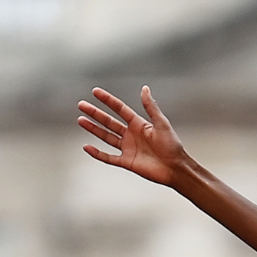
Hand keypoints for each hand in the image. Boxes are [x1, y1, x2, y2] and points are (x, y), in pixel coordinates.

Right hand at [77, 86, 191, 187]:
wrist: (175, 168)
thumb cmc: (172, 145)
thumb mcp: (162, 123)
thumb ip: (151, 107)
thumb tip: (145, 88)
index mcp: (139, 124)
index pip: (119, 109)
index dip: (107, 100)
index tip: (95, 92)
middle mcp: (131, 135)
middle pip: (109, 122)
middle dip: (95, 113)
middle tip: (81, 104)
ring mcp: (127, 148)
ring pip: (106, 136)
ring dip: (93, 129)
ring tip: (81, 120)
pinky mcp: (126, 162)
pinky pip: (108, 157)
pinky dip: (97, 153)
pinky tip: (86, 147)